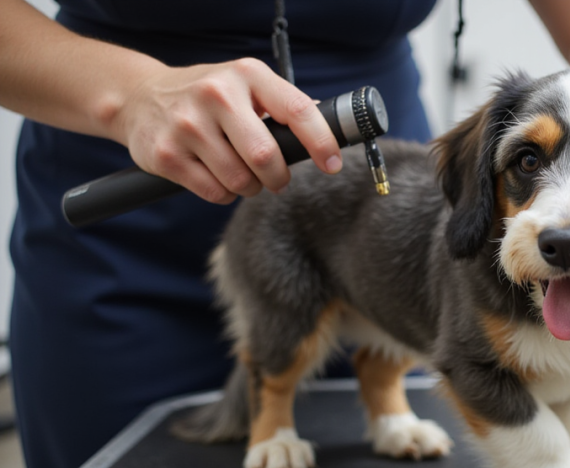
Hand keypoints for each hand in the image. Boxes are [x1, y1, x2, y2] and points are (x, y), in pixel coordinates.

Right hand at [112, 58, 342, 203]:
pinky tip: (218, 176)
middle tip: (277, 179)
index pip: (297, 111)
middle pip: (266, 157)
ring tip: (243, 174)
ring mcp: (187, 125)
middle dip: (279, 178)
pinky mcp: (166, 155)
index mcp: (247, 75)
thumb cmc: (208, 97)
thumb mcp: (246, 86)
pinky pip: (215, 193)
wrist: (139, 97)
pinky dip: (226, 194)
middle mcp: (216, 95)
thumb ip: (284, 105)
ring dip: (251, 188)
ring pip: (241, 181)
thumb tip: (331, 128)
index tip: (333, 164)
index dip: (321, 143)